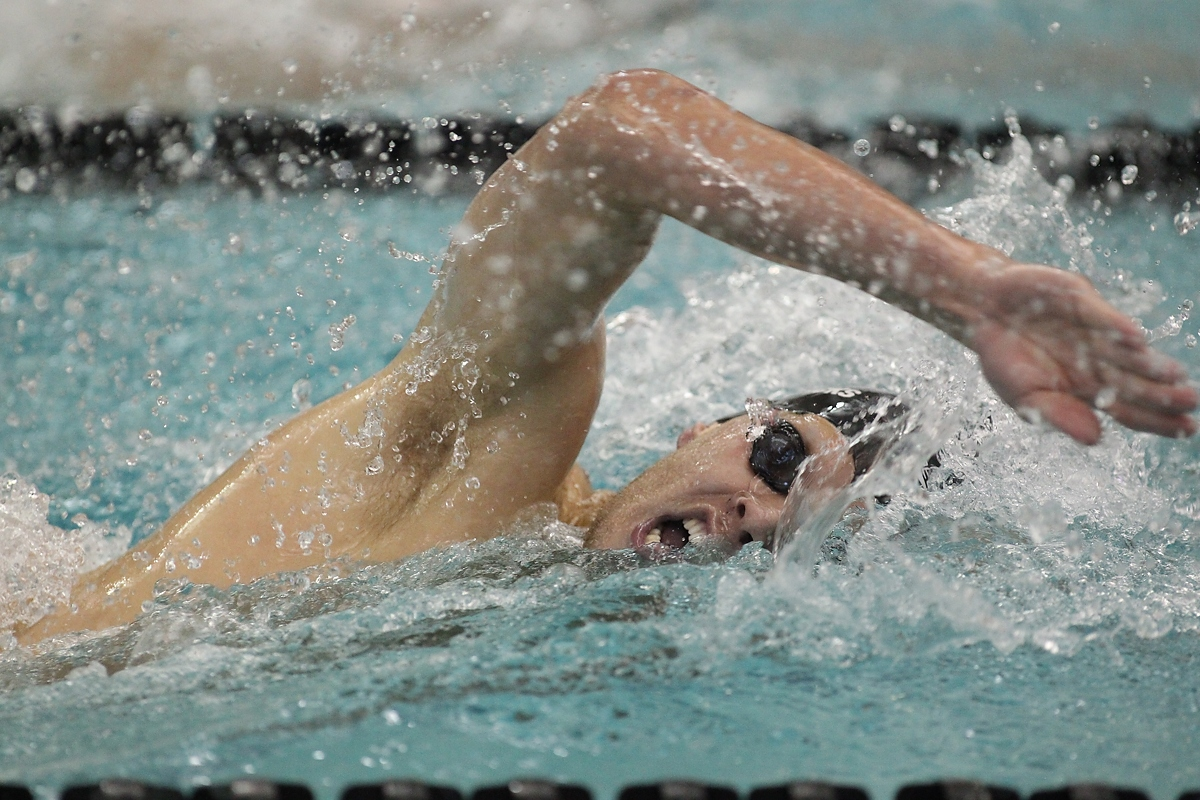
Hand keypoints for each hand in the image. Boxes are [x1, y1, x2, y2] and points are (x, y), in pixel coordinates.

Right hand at [970, 263, 1196, 443]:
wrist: (981, 311)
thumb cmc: (1004, 357)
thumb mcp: (1024, 397)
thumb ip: (1058, 415)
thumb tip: (1095, 439)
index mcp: (1086, 387)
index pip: (1128, 409)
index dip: (1157, 420)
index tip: (1186, 429)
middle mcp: (1097, 359)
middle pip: (1135, 381)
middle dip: (1164, 393)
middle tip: (1191, 401)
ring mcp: (1091, 330)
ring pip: (1125, 350)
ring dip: (1150, 362)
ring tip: (1176, 375)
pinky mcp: (1079, 301)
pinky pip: (1099, 315)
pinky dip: (1115, 326)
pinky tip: (1136, 339)